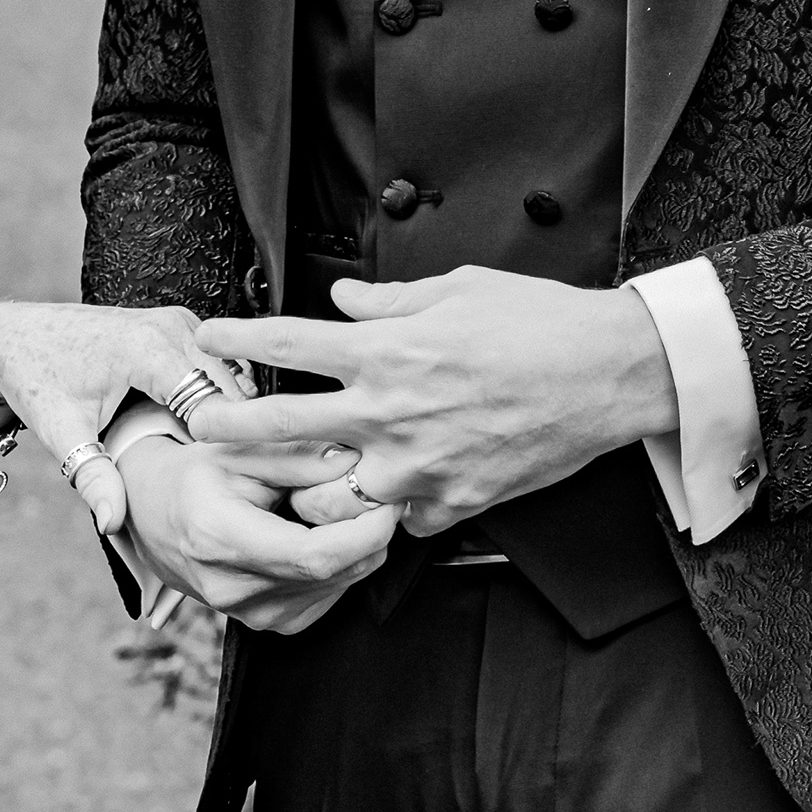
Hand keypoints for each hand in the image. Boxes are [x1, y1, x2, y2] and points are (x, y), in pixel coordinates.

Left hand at [0, 300, 229, 536]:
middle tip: (242, 483)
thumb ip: (93, 476)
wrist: (14, 336)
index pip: (216, 404)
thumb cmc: (35, 378)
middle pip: (232, 389)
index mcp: (149, 349)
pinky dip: (218, 400)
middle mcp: (173, 327)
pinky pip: (216, 367)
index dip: (227, 446)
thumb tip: (113, 522)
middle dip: (237, 434)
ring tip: (229, 464)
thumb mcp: (61, 431)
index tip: (234, 486)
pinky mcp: (179, 327)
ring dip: (232, 417)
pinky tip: (210, 438)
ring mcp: (179, 323)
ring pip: (230, 376)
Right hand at [111, 431, 397, 632]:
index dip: (365, 531)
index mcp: (220, 539)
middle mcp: (233, 589)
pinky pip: (329, 596)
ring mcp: (251, 615)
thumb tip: (355, 460)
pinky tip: (324, 534)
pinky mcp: (269, 624)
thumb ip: (298, 454)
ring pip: (339, 585)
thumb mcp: (238, 447)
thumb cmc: (196, 474)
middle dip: (371, 533)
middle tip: (380, 493)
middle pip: (335, 572)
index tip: (389, 500)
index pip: (315, 555)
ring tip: (343, 508)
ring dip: (359, 548)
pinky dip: (342, 565)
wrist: (155, 517)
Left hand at [188, 267, 676, 536]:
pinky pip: (401, 521)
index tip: (209, 337)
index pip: (291, 344)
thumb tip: (344, 300)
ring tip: (295, 486)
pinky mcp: (454, 504)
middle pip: (283, 430)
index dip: (240, 339)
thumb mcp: (458, 290)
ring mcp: (419, 468)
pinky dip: (392, 512)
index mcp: (388, 352)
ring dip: (308, 493)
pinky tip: (394, 498)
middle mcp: (391, 414)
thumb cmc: (539, 321)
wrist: (609, 374)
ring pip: (330, 501)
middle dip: (231, 430)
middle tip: (201, 433)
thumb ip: (390, 302)